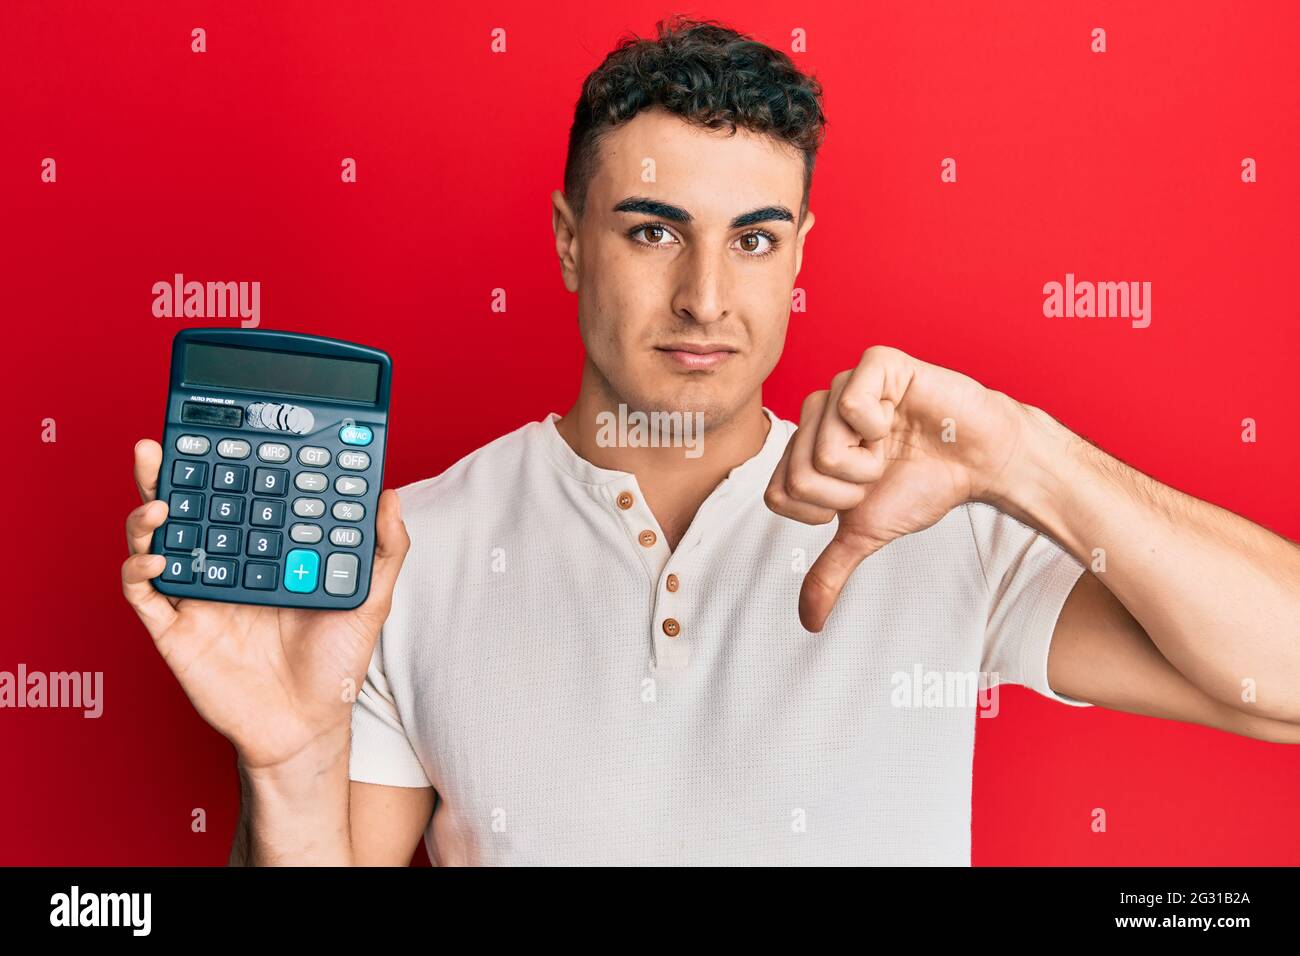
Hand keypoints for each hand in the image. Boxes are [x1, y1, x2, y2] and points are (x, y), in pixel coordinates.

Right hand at [121, 439, 410, 769]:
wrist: (308, 726)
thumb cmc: (335, 664)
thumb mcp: (370, 599)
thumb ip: (384, 549)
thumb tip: (388, 494)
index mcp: (265, 552)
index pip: (239, 497)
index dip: (228, 465)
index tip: (229, 431)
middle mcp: (226, 566)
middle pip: (188, 508)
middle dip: (167, 473)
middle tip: (160, 444)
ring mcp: (197, 596)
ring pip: (157, 541)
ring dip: (147, 514)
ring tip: (160, 497)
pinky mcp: (175, 630)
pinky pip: (144, 594)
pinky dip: (141, 569)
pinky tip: (160, 556)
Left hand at [764, 346, 1027, 631]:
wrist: (982, 461)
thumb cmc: (924, 485)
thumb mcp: (869, 532)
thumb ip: (832, 570)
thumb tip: (810, 621)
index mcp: (804, 447)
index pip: (778, 495)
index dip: (826, 509)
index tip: (860, 496)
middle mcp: (816, 413)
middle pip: (798, 476)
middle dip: (849, 491)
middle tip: (882, 471)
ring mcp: (843, 384)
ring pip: (824, 449)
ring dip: (869, 463)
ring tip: (893, 445)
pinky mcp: (876, 364)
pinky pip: (850, 406)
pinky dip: (882, 426)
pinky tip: (901, 418)